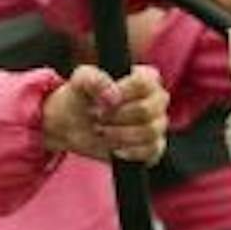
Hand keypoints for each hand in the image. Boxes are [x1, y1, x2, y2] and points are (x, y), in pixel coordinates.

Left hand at [44, 64, 168, 163]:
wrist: (73, 124)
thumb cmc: (82, 96)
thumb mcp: (81, 80)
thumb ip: (95, 79)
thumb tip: (113, 96)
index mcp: (146, 77)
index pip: (145, 83)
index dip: (122, 94)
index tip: (102, 101)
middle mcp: (157, 99)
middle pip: (147, 110)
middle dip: (117, 116)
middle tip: (98, 117)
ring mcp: (157, 123)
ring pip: (149, 131)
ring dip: (119, 134)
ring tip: (102, 130)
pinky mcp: (153, 146)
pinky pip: (151, 151)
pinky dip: (129, 152)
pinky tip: (114, 148)